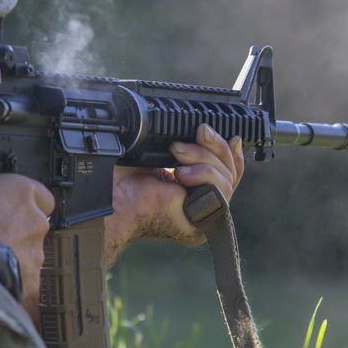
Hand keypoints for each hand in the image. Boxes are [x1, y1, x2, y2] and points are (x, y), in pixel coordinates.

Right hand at [0, 174, 54, 304]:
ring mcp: (36, 253)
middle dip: (13, 231)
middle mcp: (36, 221)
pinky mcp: (31, 281)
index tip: (2, 207)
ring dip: (10, 255)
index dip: (19, 202)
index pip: (38, 194)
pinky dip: (7, 279)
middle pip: (32, 225)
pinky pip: (21, 278)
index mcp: (22, 191)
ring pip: (27, 253)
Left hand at [103, 124, 244, 260]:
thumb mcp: (160, 154)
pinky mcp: (204, 220)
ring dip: (203, 158)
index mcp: (193, 189)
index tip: (231, 136)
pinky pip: (221, 190)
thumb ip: (185, 143)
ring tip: (177, 153)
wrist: (116, 201)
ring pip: (226, 178)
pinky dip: (205, 174)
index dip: (231, 153)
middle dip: (214, 146)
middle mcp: (202, 202)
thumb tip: (207, 127)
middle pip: (229, 171)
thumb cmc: (126, 181)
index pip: (227, 172)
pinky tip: (181, 173)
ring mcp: (205, 213)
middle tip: (195, 135)